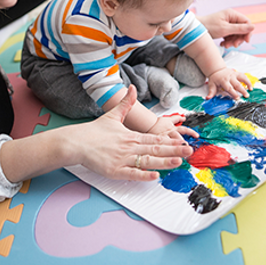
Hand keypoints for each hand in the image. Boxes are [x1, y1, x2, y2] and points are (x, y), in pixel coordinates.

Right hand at [77, 86, 193, 180]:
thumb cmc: (94, 131)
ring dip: (164, 162)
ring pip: (147, 161)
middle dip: (174, 151)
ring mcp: (123, 159)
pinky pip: (132, 173)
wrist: (76, 142)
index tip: (183, 142)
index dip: (170, 141)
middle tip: (189, 152)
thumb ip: (126, 103)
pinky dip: (144, 175)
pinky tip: (155, 176)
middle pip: (156, 149)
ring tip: (178, 162)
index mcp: (131, 136)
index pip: (155, 138)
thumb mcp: (113, 114)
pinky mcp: (114, 170)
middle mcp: (130, 147)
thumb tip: (131, 87)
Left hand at [198, 9, 253, 48]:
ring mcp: (227, 23)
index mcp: (232, 14)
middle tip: (234, 45)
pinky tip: (222, 44)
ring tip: (225, 45)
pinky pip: (231, 36)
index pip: (246, 22)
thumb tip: (253, 27)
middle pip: (242, 29)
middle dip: (239, 38)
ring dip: (233, 41)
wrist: (195, 30)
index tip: (246, 41)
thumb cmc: (209, 27)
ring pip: (236, 34)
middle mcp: (231, 17)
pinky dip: (228, 41)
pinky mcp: (224, 29)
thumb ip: (240, 28)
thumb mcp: (225, 29)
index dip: (248, 32)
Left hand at [207, 67, 251, 98]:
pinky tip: (250, 86)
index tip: (237, 98)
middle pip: (237, 84)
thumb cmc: (215, 79)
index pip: (229, 88)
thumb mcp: (211, 85)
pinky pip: (243, 76)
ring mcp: (234, 74)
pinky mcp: (237, 73)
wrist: (217, 70)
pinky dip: (248, 80)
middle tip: (246, 96)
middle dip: (242, 90)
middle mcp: (229, 77)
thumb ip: (211, 92)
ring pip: (242, 78)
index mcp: (223, 81)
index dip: (233, 93)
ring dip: (247, 84)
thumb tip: (208, 98)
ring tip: (250, 90)